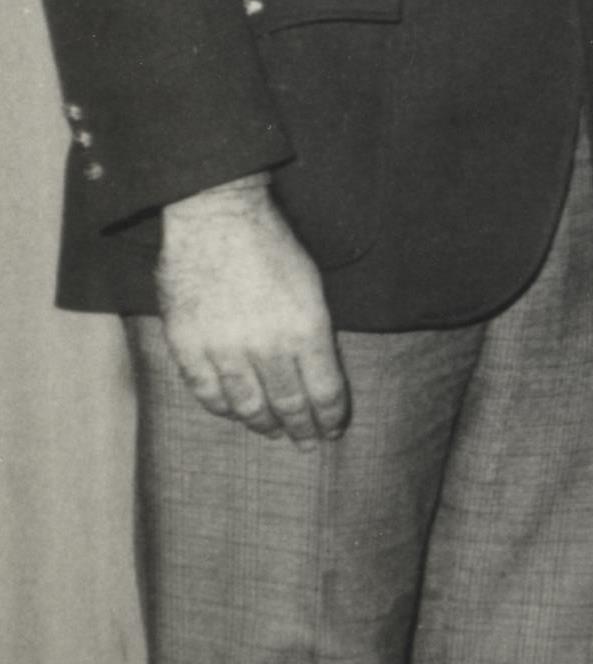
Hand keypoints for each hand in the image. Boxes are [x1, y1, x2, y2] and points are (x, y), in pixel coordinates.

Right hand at [157, 177, 348, 441]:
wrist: (216, 220)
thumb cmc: (272, 246)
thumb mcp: (313, 286)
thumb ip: (314, 333)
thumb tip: (316, 373)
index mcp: (305, 329)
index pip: (324, 391)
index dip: (330, 417)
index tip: (333, 430)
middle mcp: (266, 346)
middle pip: (288, 404)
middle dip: (301, 428)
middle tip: (306, 443)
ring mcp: (223, 349)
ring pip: (246, 405)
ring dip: (263, 424)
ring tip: (273, 432)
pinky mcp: (187, 346)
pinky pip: (207, 392)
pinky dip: (223, 408)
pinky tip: (234, 413)